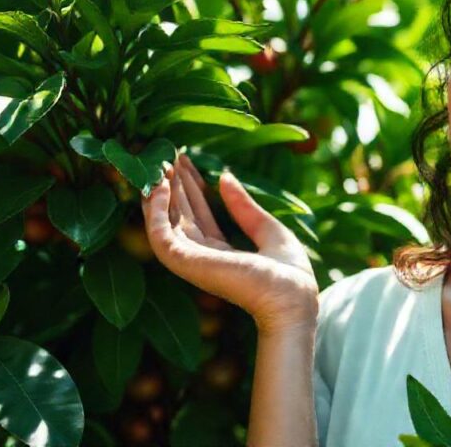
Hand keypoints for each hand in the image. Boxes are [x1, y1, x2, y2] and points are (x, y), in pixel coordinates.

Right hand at [142, 154, 318, 332]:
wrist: (294, 297)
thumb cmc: (290, 273)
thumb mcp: (268, 229)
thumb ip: (244, 207)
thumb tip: (224, 176)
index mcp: (223, 253)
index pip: (199, 215)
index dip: (191, 188)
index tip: (184, 161)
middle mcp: (203, 257)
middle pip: (181, 215)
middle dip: (174, 185)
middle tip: (168, 153)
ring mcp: (192, 261)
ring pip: (165, 222)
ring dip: (160, 193)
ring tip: (160, 163)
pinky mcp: (186, 262)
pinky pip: (160, 233)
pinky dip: (156, 210)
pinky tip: (160, 187)